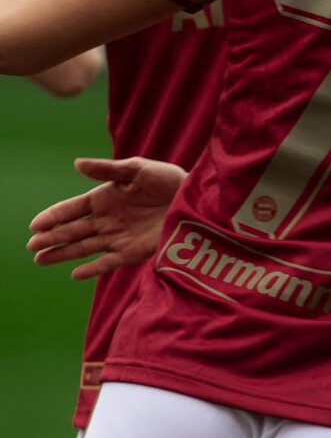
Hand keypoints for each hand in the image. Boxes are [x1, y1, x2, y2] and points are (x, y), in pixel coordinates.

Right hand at [27, 156, 187, 279]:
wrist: (191, 197)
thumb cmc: (164, 178)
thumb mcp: (135, 169)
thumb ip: (106, 169)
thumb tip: (76, 163)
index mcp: (102, 198)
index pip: (71, 209)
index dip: (53, 216)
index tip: (34, 225)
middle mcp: (106, 220)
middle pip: (72, 231)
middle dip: (51, 238)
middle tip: (32, 246)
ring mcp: (117, 237)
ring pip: (83, 247)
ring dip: (62, 253)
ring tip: (40, 259)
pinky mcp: (132, 251)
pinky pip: (108, 262)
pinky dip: (93, 268)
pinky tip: (75, 274)